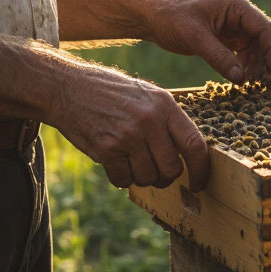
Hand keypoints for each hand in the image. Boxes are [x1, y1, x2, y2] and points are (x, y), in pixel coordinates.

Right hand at [49, 62, 210, 191]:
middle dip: (164, 177)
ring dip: (139, 176)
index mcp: (164, 104)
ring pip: (148, 178)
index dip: (202, 170)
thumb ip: (166, 120)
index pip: (195, 144)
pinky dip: (119, 177)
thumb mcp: (145, 94)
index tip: (198, 183)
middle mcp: (149, 120)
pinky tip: (113, 160)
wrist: (68, 88)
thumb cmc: (109, 92)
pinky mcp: (107, 149)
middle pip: (172, 169)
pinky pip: (123, 180)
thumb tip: (187, 155)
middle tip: (153, 170)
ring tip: (128, 159)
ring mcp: (128, 135)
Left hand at [145, 0, 270, 84]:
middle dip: (265, 61)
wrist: (153, 16)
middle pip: (263, 39)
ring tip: (248, 85)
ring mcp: (233, 26)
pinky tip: (239, 80)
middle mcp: (238, 14)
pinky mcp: (225, 37)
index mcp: (235, 6)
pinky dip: (243, 67)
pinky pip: (242, 53)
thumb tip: (241, 78)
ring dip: (254, 66)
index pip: (264, 28)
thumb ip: (218, 56)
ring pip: (254, 49)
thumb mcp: (195, 37)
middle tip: (264, 85)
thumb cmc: (172, 18)